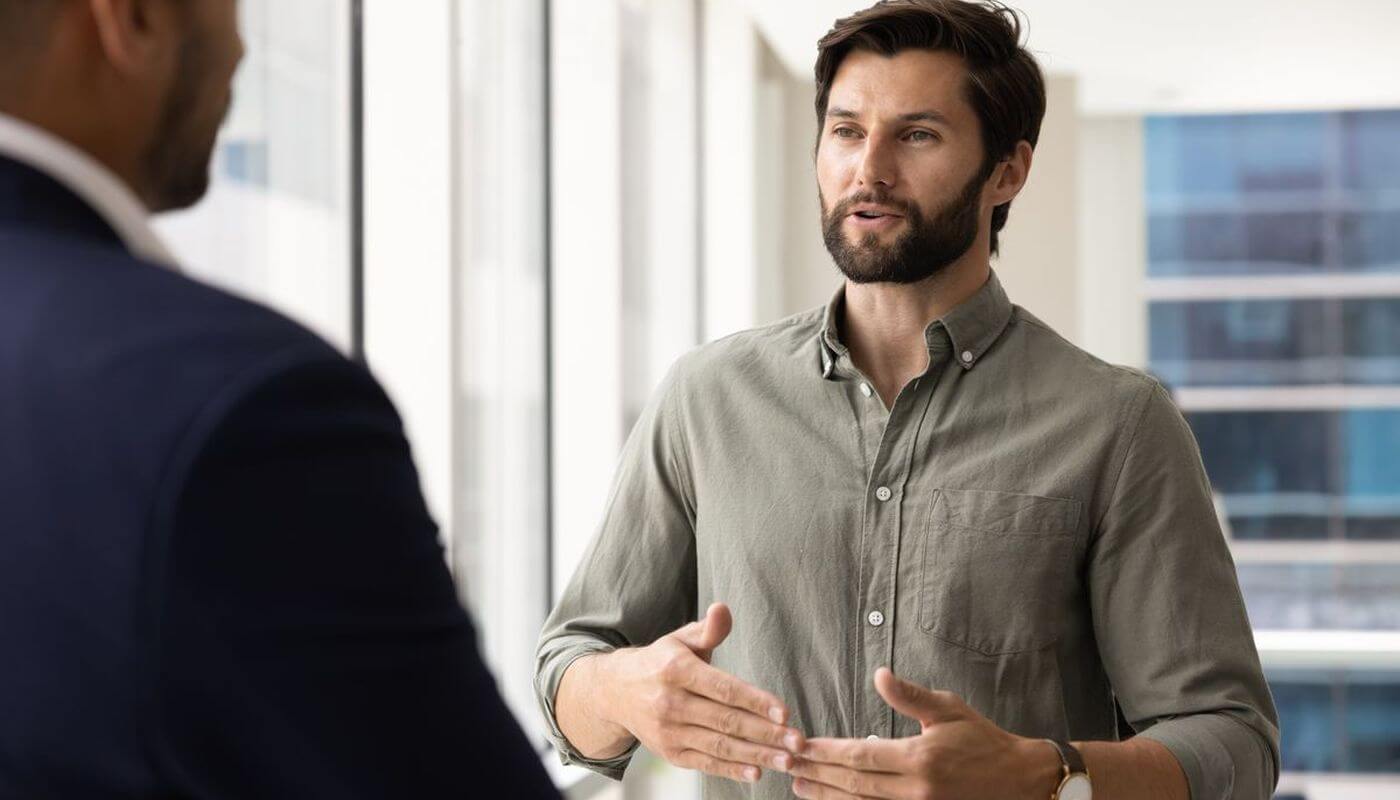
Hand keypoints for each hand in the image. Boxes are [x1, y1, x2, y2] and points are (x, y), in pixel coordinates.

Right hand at [597, 603, 804, 784]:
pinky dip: (732, 770)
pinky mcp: (669, 752)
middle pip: (726, 721)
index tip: (784, 712)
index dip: (755, 701)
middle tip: (797, 742)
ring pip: (719, 746)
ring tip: (787, 761)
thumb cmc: (661, 661)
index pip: (723, 688)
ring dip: (756, 756)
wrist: (616, 691)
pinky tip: (756, 773)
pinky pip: (706, 763)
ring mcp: (668, 731)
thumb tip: (723, 609)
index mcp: (676, 670)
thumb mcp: (680, 640)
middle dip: (766, 734)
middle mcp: (670, 702)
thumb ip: (708, 629)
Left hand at [789, 668, 1057, 799]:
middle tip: (786, 765)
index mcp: (920, 758)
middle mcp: (916, 790)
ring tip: (799, 786)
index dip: (826, 753)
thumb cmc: (982, 740)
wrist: (1019, 781)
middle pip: (854, 783)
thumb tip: (880, 674)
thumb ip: (910, 696)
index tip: (800, 745)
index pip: (860, 755)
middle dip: (817, 774)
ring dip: (827, 796)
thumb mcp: (949, 709)